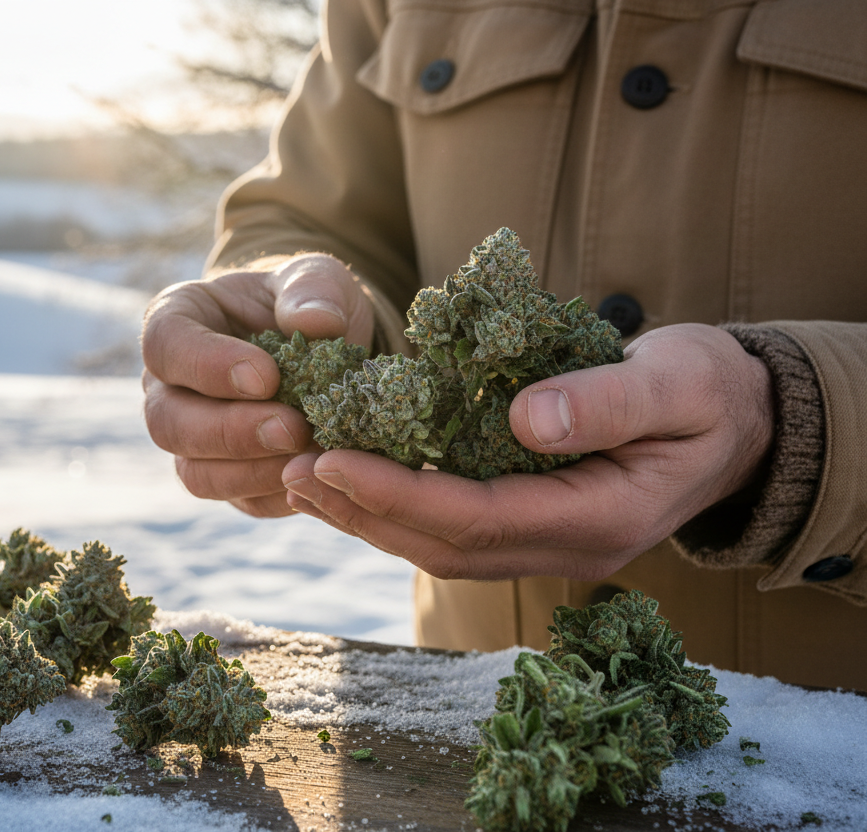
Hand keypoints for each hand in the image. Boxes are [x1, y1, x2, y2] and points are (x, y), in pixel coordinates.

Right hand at [142, 253, 374, 516]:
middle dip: (230, 432)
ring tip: (309, 458)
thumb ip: (313, 289)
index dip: (208, 366)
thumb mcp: (315, 279)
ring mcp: (191, 437)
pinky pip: (239, 499)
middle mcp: (168, 386)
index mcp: (176, 321)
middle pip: (168, 422)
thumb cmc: (305, 302)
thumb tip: (315, 323)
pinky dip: (277, 494)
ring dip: (252, 472)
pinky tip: (316, 478)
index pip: (166, 346)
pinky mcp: (226, 476)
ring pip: (194, 473)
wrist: (324, 346)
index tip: (266, 376)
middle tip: (292, 428)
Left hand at [282, 323, 774, 579]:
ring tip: (299, 477)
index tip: (331, 460)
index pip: (478, 518)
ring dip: (367, 516)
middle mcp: (564, 546)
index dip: (400, 493)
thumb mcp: (680, 382)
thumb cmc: (711, 392)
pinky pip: (451, 527)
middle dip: (363, 512)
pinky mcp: (530, 522)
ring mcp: (546, 542)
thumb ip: (610, 400)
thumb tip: (524, 419)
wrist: (740, 423)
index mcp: (599, 518)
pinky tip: (348, 479)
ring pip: (439, 546)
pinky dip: (394, 505)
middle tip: (291, 470)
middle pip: (444, 546)